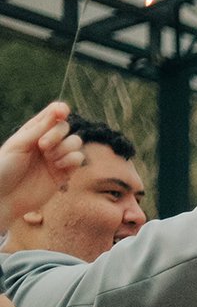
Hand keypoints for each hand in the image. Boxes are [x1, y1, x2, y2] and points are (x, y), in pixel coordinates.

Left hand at [0, 102, 82, 230]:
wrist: (4, 197)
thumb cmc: (4, 169)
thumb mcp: (18, 145)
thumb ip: (39, 129)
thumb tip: (58, 110)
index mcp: (32, 131)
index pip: (52, 114)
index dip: (59, 110)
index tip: (62, 111)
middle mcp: (46, 142)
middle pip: (64, 127)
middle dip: (56, 134)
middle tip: (42, 146)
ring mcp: (56, 157)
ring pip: (75, 142)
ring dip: (64, 147)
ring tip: (50, 159)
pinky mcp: (64, 172)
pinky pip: (79, 158)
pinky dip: (71, 159)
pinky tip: (58, 166)